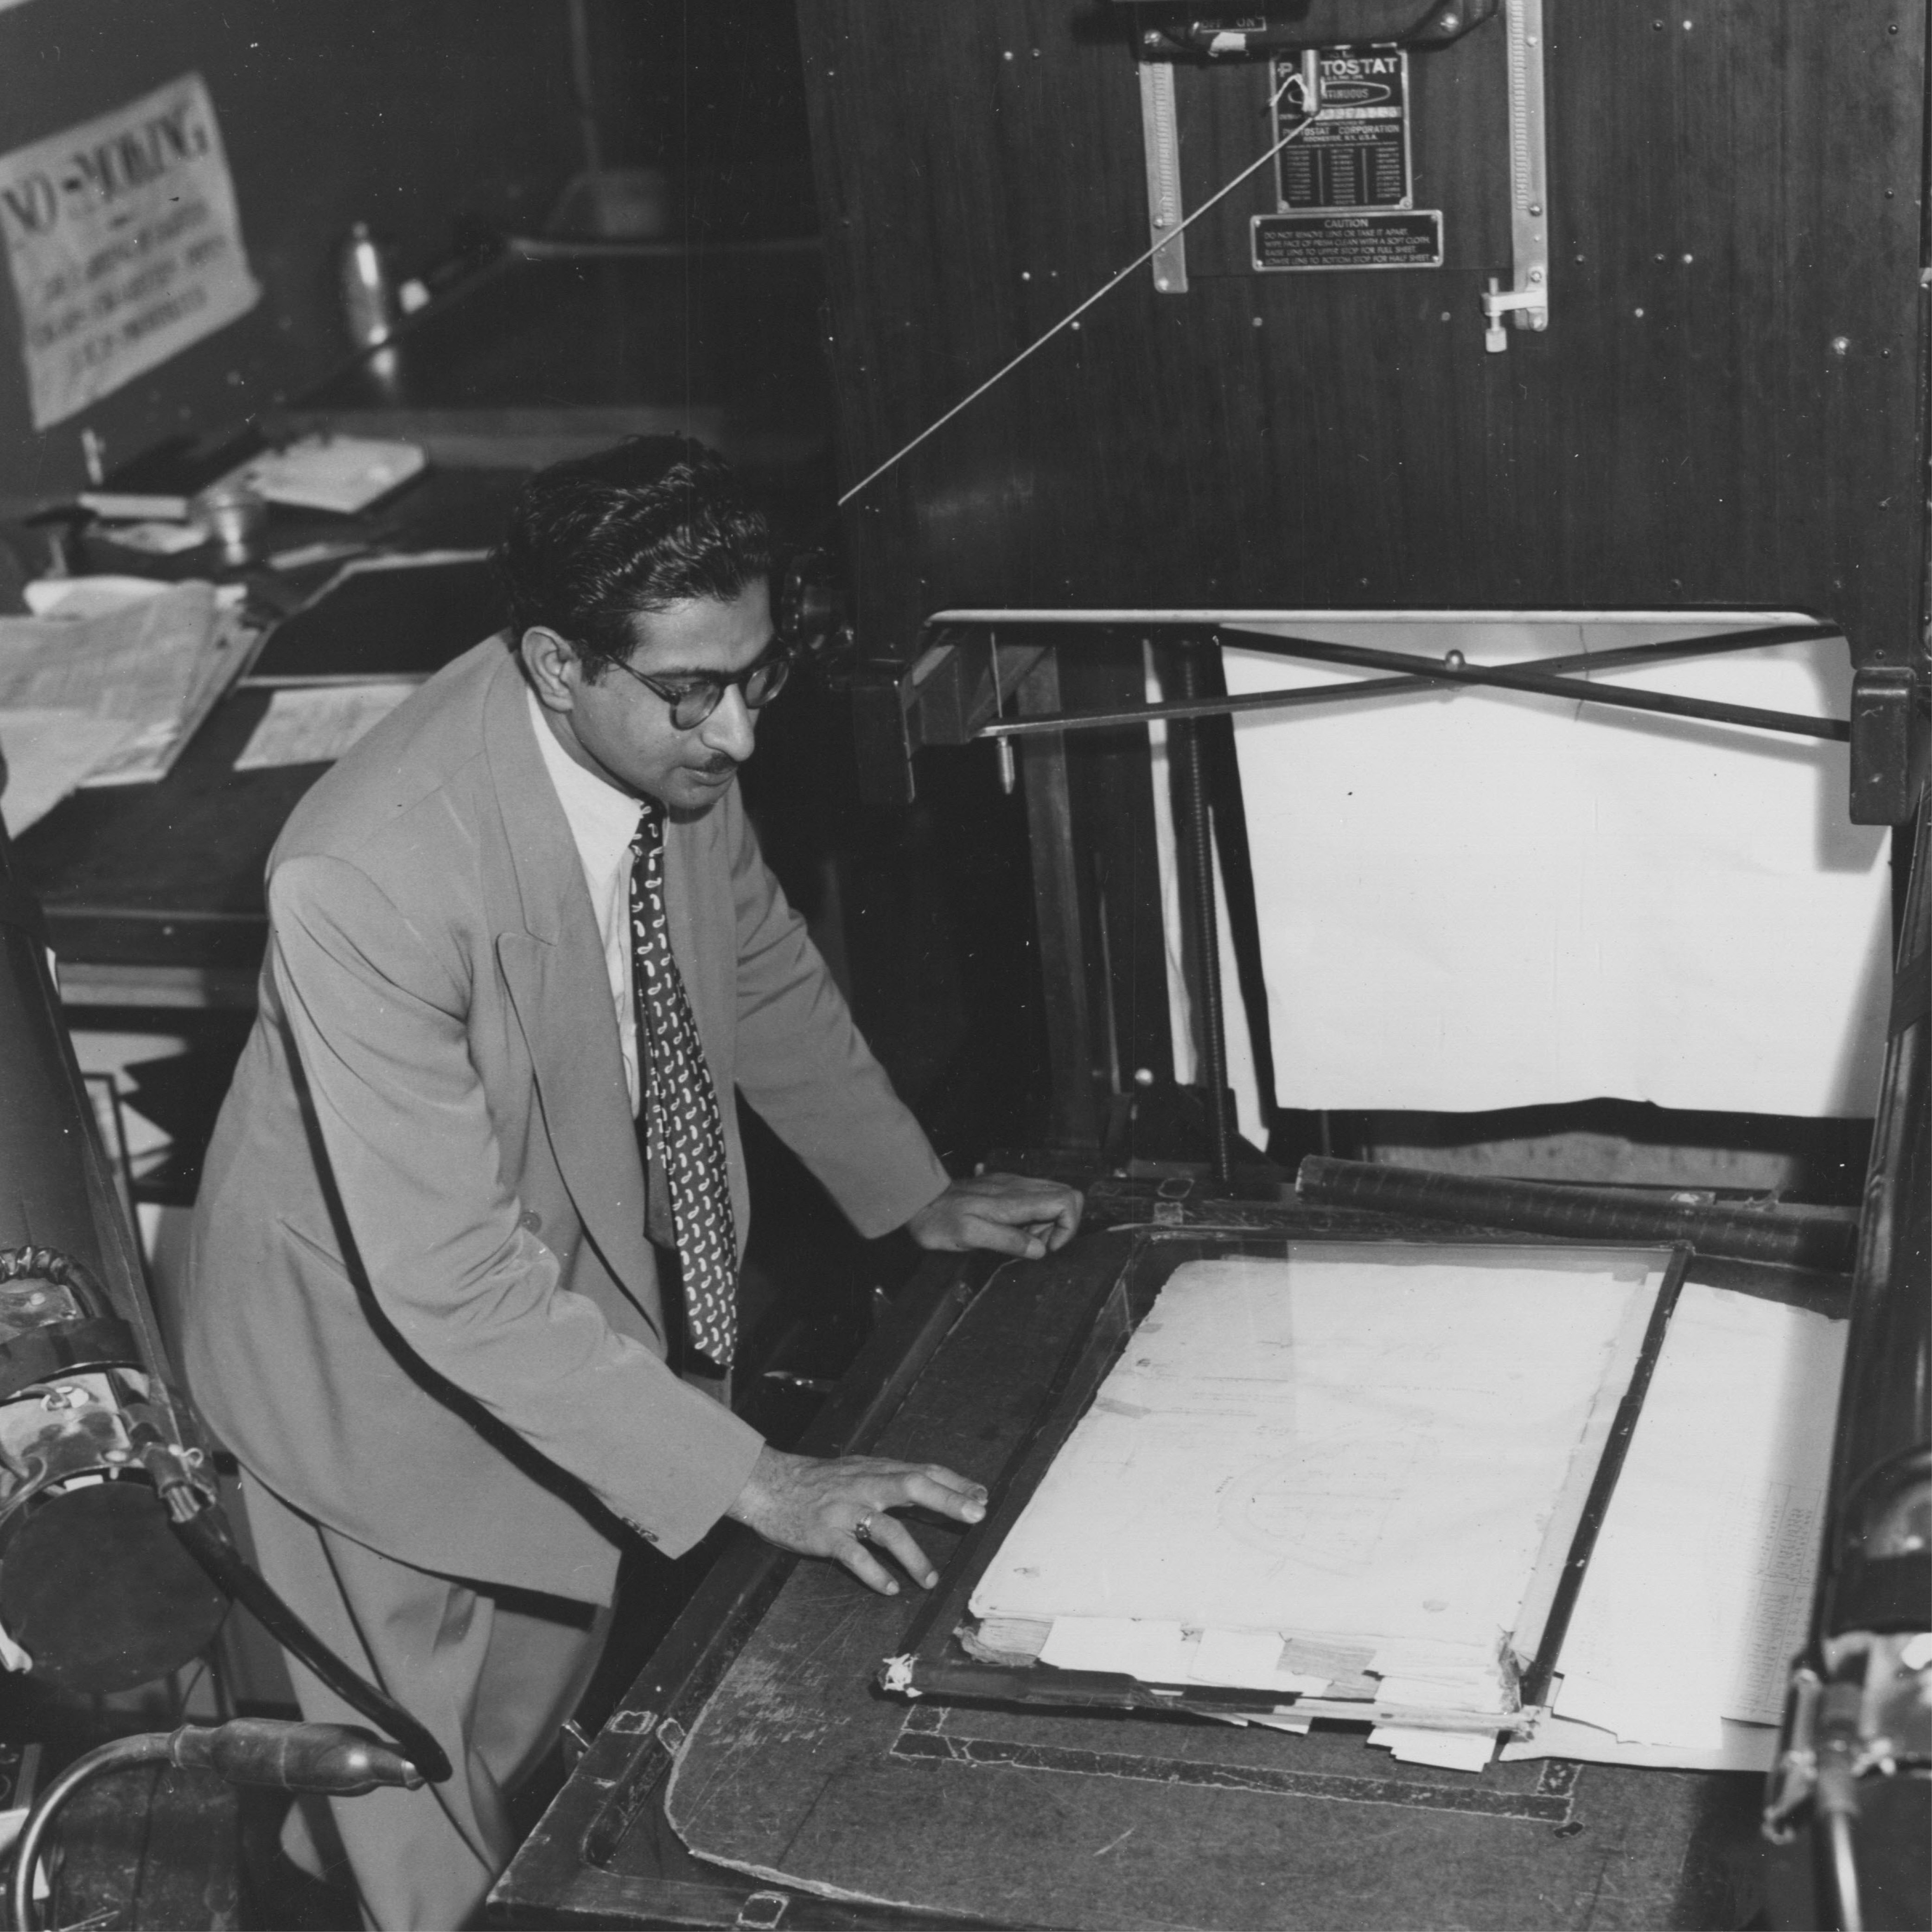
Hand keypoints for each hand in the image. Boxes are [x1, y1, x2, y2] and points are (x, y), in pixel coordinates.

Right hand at [725, 1445, 987, 1595]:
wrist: (769, 1485)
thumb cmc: (819, 1481)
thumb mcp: (858, 1470)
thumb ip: (893, 1479)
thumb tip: (936, 1489)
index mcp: (876, 1470)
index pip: (923, 1471)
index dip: (955, 1482)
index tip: (983, 1496)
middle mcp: (865, 1486)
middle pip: (913, 1486)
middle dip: (948, 1500)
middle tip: (976, 1516)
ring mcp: (845, 1509)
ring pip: (887, 1528)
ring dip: (914, 1555)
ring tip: (929, 1580)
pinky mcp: (826, 1534)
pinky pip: (854, 1555)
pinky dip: (874, 1573)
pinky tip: (889, 1588)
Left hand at [904, 1173, 1082, 1259]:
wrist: (917, 1200)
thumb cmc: (940, 1220)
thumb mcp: (970, 1236)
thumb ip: (1007, 1241)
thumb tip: (1039, 1250)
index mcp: (1015, 1199)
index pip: (1067, 1200)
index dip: (1067, 1227)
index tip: (1046, 1247)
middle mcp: (1019, 1186)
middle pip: (1066, 1195)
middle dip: (1060, 1226)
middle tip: (1033, 1244)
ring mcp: (1012, 1184)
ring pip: (1051, 1197)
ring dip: (1046, 1222)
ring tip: (1019, 1238)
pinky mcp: (1004, 1186)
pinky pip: (1033, 1198)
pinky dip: (1032, 1216)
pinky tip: (1010, 1228)